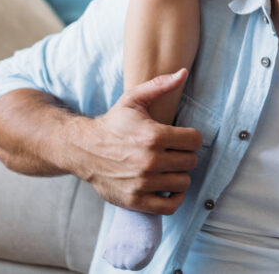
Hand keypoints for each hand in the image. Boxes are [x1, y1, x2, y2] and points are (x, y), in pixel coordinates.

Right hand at [79, 69, 202, 214]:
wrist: (83, 149)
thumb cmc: (113, 123)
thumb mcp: (134, 99)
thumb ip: (160, 85)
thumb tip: (183, 72)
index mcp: (152, 136)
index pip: (195, 141)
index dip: (191, 137)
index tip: (181, 137)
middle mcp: (149, 161)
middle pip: (191, 162)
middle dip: (185, 155)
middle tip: (173, 151)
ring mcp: (143, 183)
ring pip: (183, 182)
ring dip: (180, 174)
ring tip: (169, 167)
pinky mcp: (135, 200)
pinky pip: (170, 206)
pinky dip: (175, 197)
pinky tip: (169, 186)